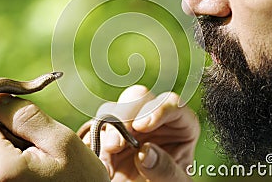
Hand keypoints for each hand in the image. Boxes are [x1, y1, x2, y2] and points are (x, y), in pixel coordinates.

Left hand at [0, 93, 108, 181]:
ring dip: (9, 151)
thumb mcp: (61, 140)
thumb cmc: (80, 178)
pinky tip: (33, 173)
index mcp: (2, 171)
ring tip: (38, 163)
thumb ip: (27, 117)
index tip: (27, 125)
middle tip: (38, 148)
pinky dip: (10, 165)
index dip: (3, 118)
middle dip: (7, 135)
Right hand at [79, 85, 199, 180]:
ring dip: (107, 131)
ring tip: (108, 159)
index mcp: (179, 124)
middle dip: (124, 116)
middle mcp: (152, 118)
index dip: (157, 109)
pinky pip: (93, 131)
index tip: (142, 126)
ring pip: (112, 109)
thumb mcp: (176, 181)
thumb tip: (144, 151)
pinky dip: (93, 145)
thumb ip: (166, 168)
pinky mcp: (107, 137)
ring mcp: (128, 126)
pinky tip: (101, 164)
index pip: (171, 102)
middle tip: (117, 143)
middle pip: (138, 97)